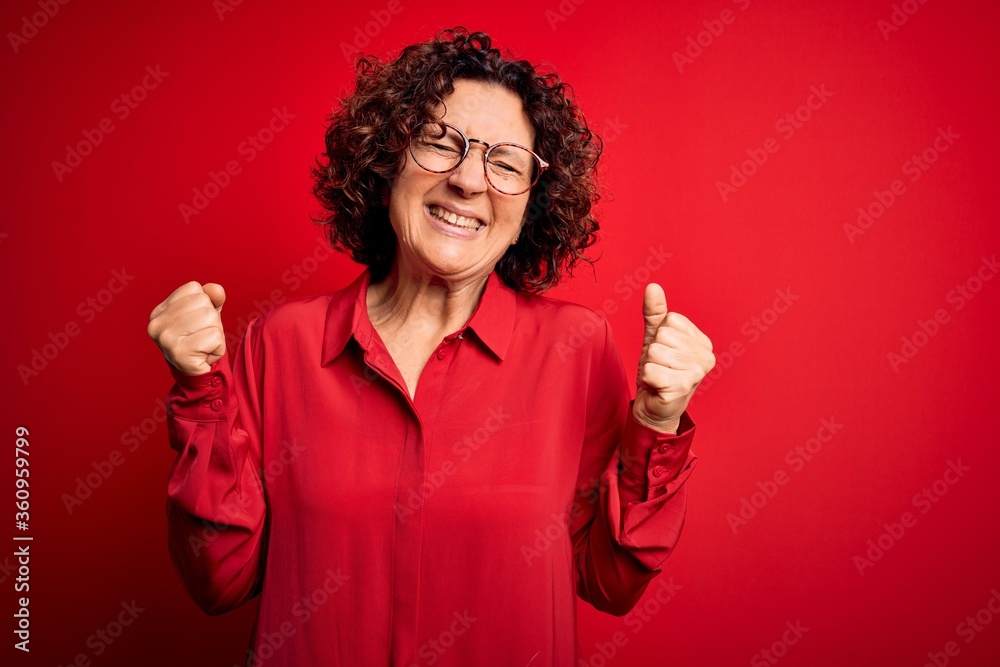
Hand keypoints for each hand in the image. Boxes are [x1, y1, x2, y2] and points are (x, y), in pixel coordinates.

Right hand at [147, 282, 226, 374]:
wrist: (196, 376)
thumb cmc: (201, 342)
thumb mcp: (207, 315)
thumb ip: (212, 299)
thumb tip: (216, 289)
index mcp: (159, 311)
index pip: (194, 289)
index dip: (204, 305)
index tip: (196, 324)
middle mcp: (157, 323)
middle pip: (203, 303)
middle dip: (212, 321)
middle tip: (202, 338)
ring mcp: (166, 338)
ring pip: (210, 318)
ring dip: (216, 334)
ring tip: (204, 346)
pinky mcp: (179, 353)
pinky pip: (215, 337)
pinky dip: (218, 347)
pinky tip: (205, 356)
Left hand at [633, 283, 714, 432]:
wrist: (655, 409)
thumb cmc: (658, 373)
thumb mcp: (655, 339)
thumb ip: (655, 313)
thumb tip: (653, 286)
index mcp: (703, 342)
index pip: (669, 321)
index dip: (658, 337)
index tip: (665, 355)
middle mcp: (706, 357)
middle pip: (662, 335)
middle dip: (652, 353)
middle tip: (659, 369)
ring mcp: (695, 373)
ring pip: (654, 352)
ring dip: (649, 366)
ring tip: (658, 378)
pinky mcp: (681, 388)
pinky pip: (650, 370)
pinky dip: (647, 379)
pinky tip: (657, 388)